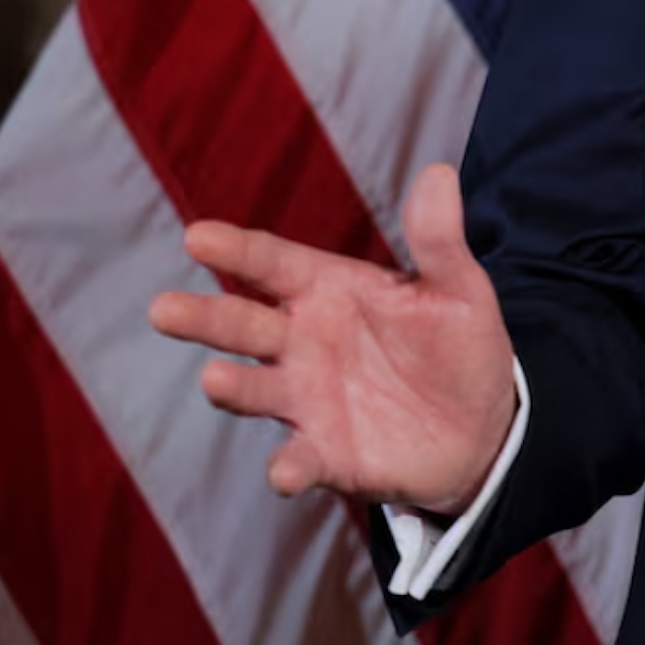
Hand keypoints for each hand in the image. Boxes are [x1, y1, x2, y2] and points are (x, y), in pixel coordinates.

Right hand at [148, 163, 516, 514]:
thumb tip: (440, 173)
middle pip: (244, 324)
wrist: (481, 426)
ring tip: (215, 378)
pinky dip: (288, 466)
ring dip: (233, 386)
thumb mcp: (458, 288)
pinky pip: (298, 460)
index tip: (197, 236)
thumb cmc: (458, 345)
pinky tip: (284, 471)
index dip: (237, 250)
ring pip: (254, 389)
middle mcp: (304, 342)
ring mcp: (308, 399)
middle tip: (164, 308)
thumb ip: (439, 241)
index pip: (275, 264)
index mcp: (331, 290)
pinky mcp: (325, 454)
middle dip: (205, 317)